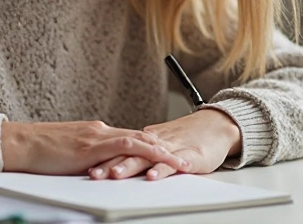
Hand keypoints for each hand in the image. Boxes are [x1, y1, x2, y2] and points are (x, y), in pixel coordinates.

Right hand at [0, 120, 190, 174]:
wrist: (20, 144)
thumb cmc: (39, 151)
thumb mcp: (69, 153)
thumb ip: (87, 158)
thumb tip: (99, 169)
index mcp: (95, 132)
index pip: (129, 137)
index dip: (150, 145)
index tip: (168, 152)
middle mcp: (99, 131)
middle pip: (139, 137)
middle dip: (163, 148)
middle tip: (184, 156)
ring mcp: (96, 137)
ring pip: (137, 140)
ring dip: (161, 151)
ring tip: (180, 161)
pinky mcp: (90, 147)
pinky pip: (123, 147)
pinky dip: (143, 151)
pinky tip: (156, 156)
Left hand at [88, 109, 241, 180]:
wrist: (217, 125)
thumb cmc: (189, 135)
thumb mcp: (161, 141)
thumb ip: (141, 148)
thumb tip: (117, 155)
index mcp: (147, 139)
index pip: (120, 149)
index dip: (103, 158)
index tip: (85, 166)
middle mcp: (156, 142)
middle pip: (128, 153)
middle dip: (109, 164)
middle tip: (93, 173)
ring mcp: (172, 148)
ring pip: (147, 157)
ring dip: (130, 166)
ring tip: (115, 174)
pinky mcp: (189, 155)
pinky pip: (174, 163)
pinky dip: (162, 169)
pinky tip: (153, 176)